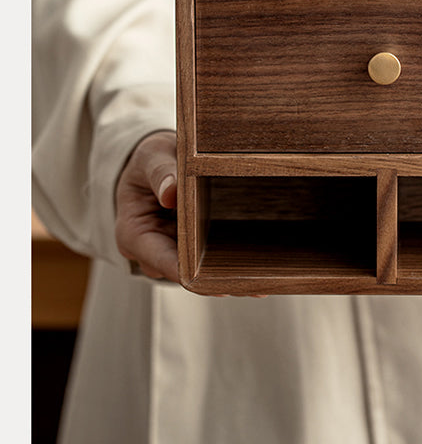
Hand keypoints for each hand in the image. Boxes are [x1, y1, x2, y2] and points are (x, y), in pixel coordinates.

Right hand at [115, 130, 267, 296]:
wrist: (153, 162)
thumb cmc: (150, 159)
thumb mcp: (151, 157)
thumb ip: (161, 173)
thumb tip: (171, 193)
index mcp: (135, 234)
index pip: (165, 263)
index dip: (194, 275)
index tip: (221, 281)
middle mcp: (153, 251)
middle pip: (187, 275)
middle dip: (219, 280)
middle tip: (256, 286)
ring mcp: (173, 251)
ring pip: (201, 272)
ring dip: (230, 275)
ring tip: (265, 281)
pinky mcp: (192, 246)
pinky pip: (210, 258)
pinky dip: (232, 261)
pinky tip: (262, 267)